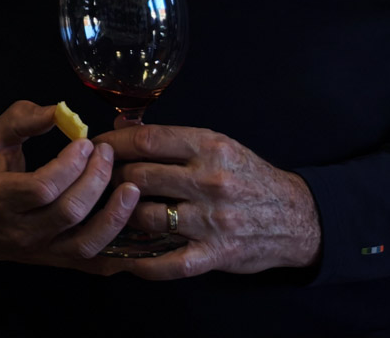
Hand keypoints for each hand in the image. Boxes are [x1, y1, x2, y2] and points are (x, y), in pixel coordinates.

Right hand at [0, 100, 140, 269]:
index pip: (41, 187)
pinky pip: (91, 264)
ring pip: (84, 243)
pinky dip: (118, 253)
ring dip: (113, 216)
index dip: (69, 166)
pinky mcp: (54, 261)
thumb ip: (22, 120)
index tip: (85, 143)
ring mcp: (40, 250)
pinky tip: (133, 228)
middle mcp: (20, 230)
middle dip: (95, 180)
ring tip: (131, 188)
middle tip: (107, 154)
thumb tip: (59, 111)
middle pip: (67, 212)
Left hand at [94, 123, 322, 277]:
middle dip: (110, 179)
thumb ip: (170, 139)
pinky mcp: (217, 253)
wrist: (297, 217)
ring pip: (145, 216)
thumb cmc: (247, 176)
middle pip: (138, 177)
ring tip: (108, 214)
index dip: (110, 143)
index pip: (145, 141)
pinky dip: (142, 264)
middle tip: (94, 182)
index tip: (92, 147)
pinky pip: (168, 262)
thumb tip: (122, 125)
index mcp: (208, 147)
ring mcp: (212, 219)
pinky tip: (126, 260)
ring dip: (121, 216)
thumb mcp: (216, 146)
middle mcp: (209, 181)